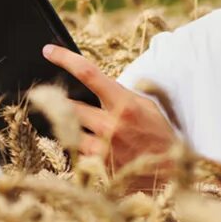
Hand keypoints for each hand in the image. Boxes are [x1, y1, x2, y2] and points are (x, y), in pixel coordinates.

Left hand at [42, 44, 178, 189]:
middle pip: (69, 105)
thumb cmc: (159, 132)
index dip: (65, 59)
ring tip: (74, 122)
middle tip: (51, 95)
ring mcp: (102, 150)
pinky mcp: (98, 169)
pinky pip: (77, 152)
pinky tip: (88, 144)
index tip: (48, 50)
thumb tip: (92, 83)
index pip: (88, 74)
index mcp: (124, 103)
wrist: (172, 171)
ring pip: (68, 131)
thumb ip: (119, 94)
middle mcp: (110, 126)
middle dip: (60, 99)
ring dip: (67, 124)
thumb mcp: (146, 105)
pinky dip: (78, 145)